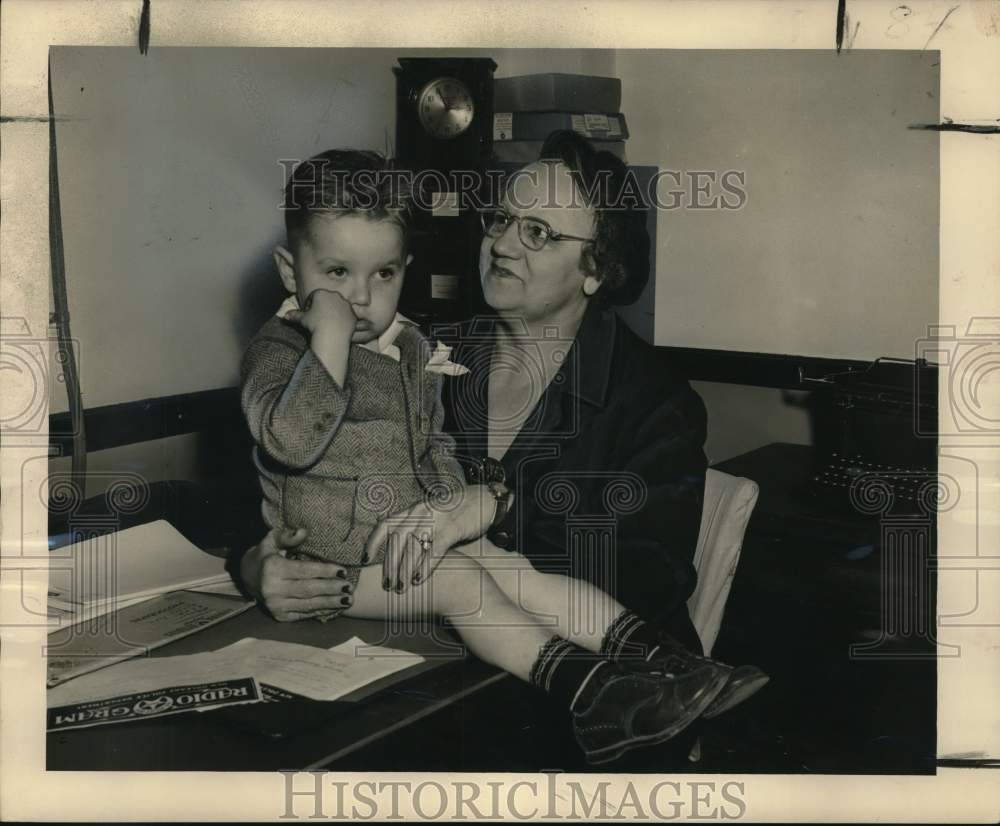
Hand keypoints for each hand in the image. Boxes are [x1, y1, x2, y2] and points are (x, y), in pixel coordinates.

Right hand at [239, 526, 354, 621]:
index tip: (343, 570)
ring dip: (330, 603)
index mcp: (272, 569)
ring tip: (347, 599)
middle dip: (331, 588)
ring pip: (308, 605)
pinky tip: (334, 607)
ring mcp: (275, 605)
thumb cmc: (265, 555)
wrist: (247, 578)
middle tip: (349, 587)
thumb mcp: (272, 540)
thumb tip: (303, 531)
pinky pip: (304, 614)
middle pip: (309, 589)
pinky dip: (321, 611)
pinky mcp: (280, 616)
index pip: (304, 570)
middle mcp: (272, 590)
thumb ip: (287, 535)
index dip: (325, 571)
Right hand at [286, 288, 355, 338]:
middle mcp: (335, 295)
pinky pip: (347, 314)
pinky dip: (342, 319)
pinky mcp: (353, 312)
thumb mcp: (303, 320)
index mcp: (321, 293)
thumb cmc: (315, 325)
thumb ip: (295, 315)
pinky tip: (338, 326)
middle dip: (322, 307)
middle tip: (318, 319)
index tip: (308, 314)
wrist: (332, 335)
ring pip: (337, 306)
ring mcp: (345, 303)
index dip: (309, 306)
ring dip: (333, 312)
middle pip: (326, 299)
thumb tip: (285, 315)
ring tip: (328, 323)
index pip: (314, 297)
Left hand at [365, 485, 495, 593]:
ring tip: (401, 587)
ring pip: (414, 547)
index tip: (364, 561)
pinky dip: (425, 565)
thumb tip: (387, 533)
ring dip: (405, 569)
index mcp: (413, 509)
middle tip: (386, 584)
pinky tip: (419, 579)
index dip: (373, 543)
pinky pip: (435, 549)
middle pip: (398, 540)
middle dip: (390, 565)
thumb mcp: (429, 512)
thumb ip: (411, 523)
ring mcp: (436, 518)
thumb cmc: (455, 509)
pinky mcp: (452, 527)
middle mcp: (420, 511)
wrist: (484, 499)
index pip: (385, 524)